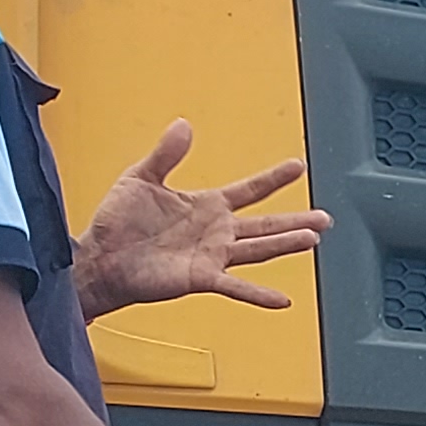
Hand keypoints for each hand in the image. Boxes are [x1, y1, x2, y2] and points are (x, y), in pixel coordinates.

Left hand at [82, 121, 328, 315]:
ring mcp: (212, 256)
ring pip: (258, 249)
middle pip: (266, 224)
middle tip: (325, 217)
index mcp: (206, 206)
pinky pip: (235, 286)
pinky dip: (259, 295)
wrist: (100, 258)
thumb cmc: (117, 221)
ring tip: (313, 239)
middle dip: (296, 220)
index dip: (273, 179)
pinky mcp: (200, 278)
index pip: (249, 190)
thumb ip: (166, 154)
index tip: (298, 167)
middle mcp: (216, 232)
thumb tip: (184, 125)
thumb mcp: (141, 177)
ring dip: (286, 245)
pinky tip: (283, 299)